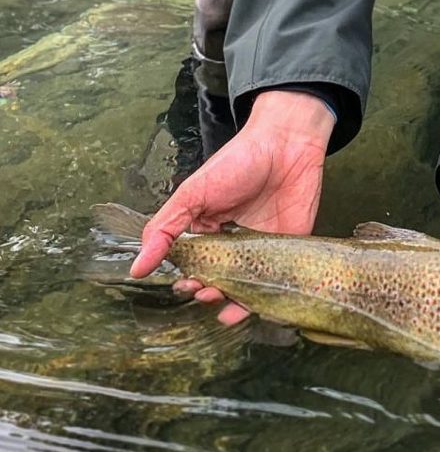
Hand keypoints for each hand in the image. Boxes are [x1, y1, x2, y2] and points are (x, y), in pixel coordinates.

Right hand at [131, 90, 333, 324]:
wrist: (287, 145)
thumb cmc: (237, 162)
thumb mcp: (193, 194)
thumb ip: (164, 229)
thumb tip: (138, 266)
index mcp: (207, 232)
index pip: (193, 266)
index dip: (187, 280)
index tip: (184, 286)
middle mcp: (233, 245)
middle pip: (219, 281)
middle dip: (209, 293)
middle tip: (205, 292)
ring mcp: (262, 250)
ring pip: (247, 287)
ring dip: (234, 303)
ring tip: (225, 306)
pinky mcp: (289, 251)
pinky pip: (278, 281)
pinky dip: (267, 297)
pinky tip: (256, 306)